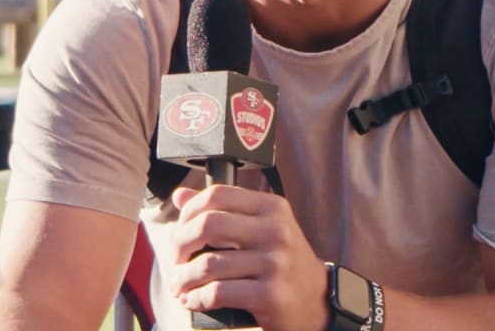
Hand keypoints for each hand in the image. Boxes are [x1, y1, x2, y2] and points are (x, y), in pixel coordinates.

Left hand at [170, 184, 329, 330]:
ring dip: (184, 278)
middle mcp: (275, 230)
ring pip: (208, 263)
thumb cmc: (283, 262)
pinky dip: (197, 298)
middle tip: (176, 258)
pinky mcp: (270, 294)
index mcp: (271, 207)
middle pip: (208, 224)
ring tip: (179, 285)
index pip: (217, 195)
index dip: (189, 211)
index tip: (180, 229)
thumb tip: (180, 196)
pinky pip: (218, 292)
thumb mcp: (262, 227)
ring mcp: (275, 263)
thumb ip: (223, 210)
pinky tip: (193, 300)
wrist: (318, 300)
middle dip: (180, 243)